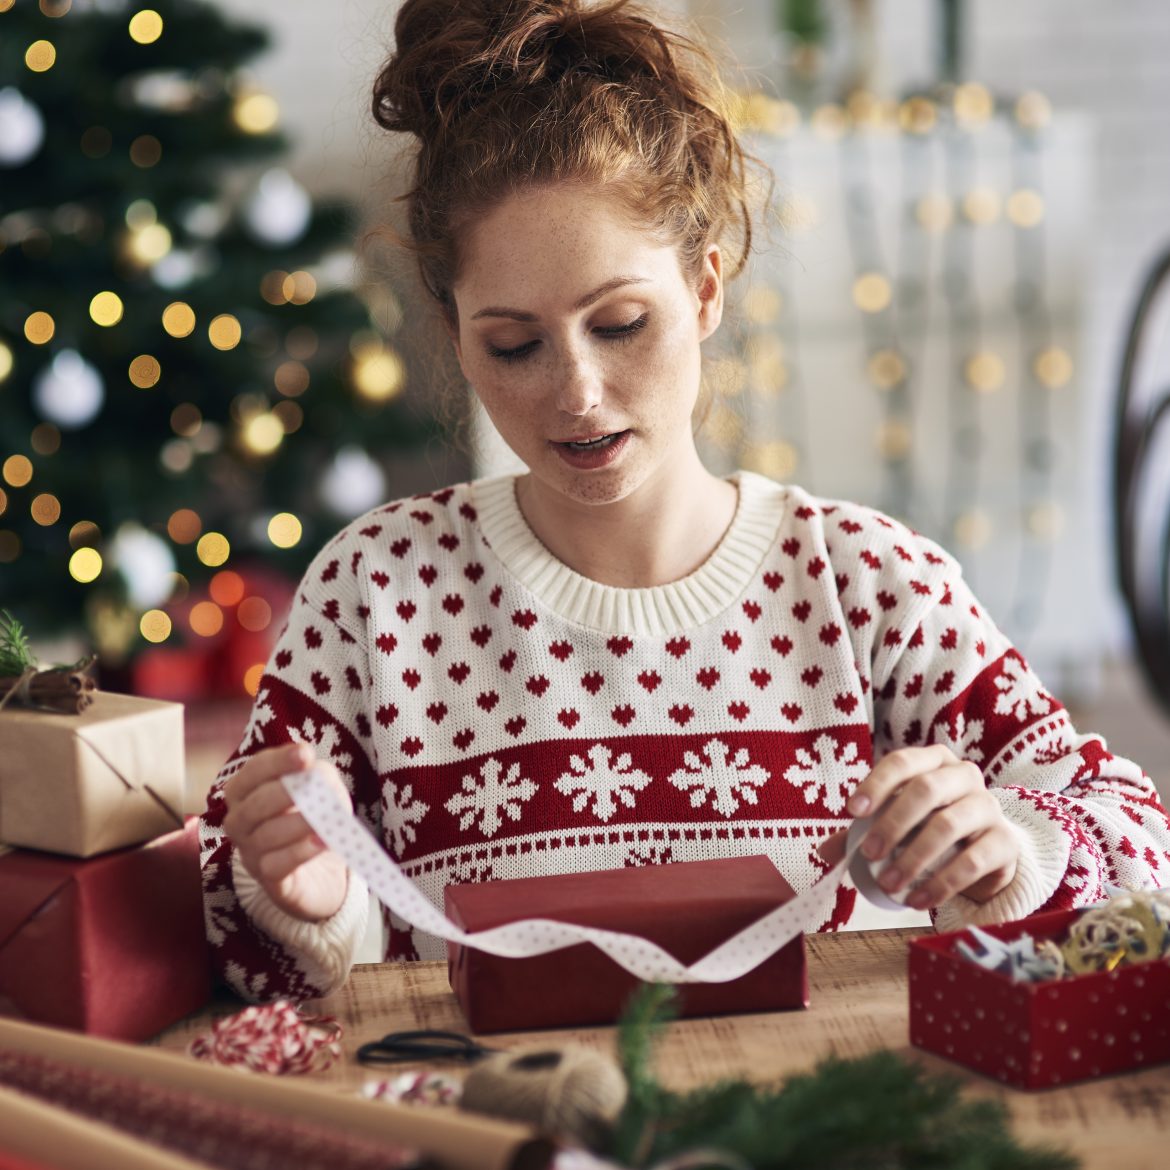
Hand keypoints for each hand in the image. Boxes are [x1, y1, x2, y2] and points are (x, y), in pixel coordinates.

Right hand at [222, 742, 350, 922]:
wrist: (320, 870)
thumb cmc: (311, 818)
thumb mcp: (318, 790)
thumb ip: (317, 776)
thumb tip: (317, 773)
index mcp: (245, 792)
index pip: (254, 771)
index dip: (278, 762)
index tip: (305, 753)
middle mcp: (239, 822)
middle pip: (255, 804)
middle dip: (286, 792)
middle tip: (316, 787)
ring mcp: (249, 853)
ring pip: (267, 835)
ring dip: (299, 823)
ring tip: (325, 818)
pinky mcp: (268, 881)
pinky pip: (277, 864)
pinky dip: (301, 851)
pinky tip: (323, 840)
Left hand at [820, 745, 1018, 909]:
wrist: (987, 855)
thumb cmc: (931, 829)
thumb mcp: (898, 824)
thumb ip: (863, 832)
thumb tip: (824, 851)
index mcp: (933, 762)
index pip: (902, 762)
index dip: (876, 784)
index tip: (851, 812)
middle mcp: (964, 776)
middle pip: (926, 790)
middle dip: (892, 823)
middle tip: (868, 854)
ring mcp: (989, 807)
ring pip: (949, 825)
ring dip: (914, 857)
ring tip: (888, 884)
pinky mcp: (1005, 842)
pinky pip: (973, 861)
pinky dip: (941, 883)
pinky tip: (916, 900)